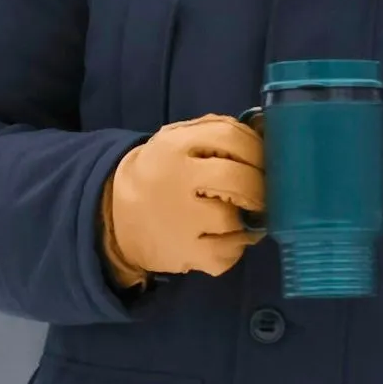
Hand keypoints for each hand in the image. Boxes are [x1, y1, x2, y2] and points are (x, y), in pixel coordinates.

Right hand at [100, 114, 265, 287]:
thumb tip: (261, 133)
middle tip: (265, 189)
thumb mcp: (176, 138)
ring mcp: (179, 222)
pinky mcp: (183, 254)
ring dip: (246, 217)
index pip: (229, 136)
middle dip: (260, 185)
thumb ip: (214, 128)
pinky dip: (236, 246)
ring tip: (242, 213)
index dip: (257, 146)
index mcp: (174, 146)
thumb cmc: (161, 171)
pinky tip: (229, 236)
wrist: (117, 214)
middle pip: (238, 180)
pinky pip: (227, 253)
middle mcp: (175, 181)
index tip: (266, 157)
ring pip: (232, 219)